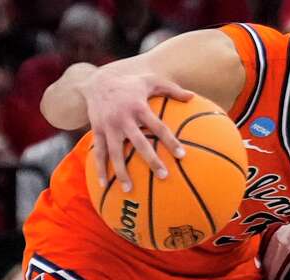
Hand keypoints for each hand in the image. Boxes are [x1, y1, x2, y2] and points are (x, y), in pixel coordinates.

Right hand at [80, 69, 193, 191]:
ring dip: (121, 172)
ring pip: (115, 152)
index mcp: (139, 107)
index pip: (158, 126)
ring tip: (129, 190)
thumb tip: (193, 97)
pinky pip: (98, 153)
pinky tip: (104, 185)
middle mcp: (123, 118)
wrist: (96, 81)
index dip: (170, 141)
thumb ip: (172, 89)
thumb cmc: (129, 83)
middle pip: (139, 143)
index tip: (182, 155)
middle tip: (163, 176)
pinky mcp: (97, 131)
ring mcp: (108, 126)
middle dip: (151, 160)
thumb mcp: (150, 80)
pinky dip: (99, 169)